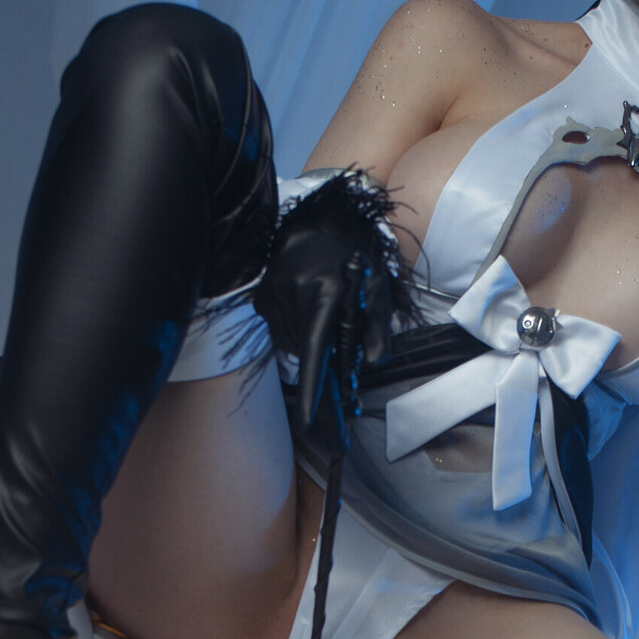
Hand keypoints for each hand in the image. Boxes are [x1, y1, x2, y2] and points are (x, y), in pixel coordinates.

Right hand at [251, 171, 403, 428]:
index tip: (308, 421)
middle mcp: (293, 293)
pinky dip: (293, 328)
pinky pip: (276, 326)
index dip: (312, 390)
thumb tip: (373, 362)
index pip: (315, 352)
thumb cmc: (357, 254)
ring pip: (288, 341)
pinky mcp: (261, 292)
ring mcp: (272, 292)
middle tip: (336, 344)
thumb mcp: (377, 287)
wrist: (324, 217)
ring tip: (324, 316)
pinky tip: (307, 307)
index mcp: (325, 294)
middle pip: (303, 352)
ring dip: (307, 342)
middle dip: (319, 360)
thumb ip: (377, 326)